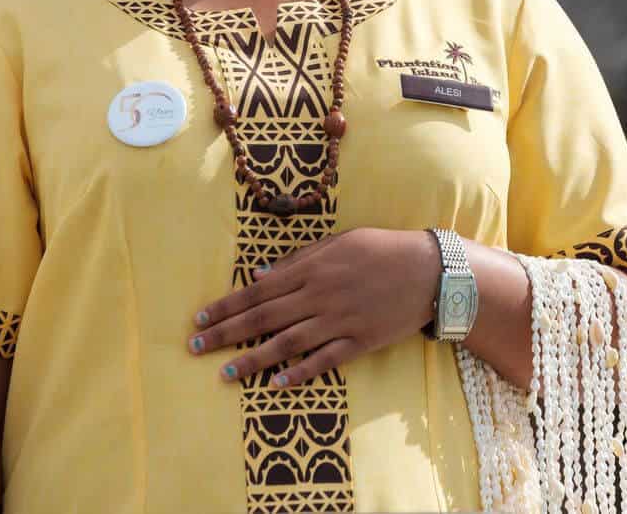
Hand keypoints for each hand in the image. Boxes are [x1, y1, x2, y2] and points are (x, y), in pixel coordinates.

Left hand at [188, 227, 439, 387]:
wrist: (431, 270)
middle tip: (195, 348)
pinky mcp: (360, 341)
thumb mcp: (342, 241)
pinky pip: (324, 360)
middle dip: (225, 333)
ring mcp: (340, 320)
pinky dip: (299, 373)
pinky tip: (276, 384)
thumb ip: (300, 259)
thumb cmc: (384, 249)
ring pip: (287, 343)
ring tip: (225, 373)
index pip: (258, 289)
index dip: (225, 305)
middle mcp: (321, 295)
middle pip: (264, 318)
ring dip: (253, 359)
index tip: (198, 318)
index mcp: (314, 267)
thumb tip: (260, 275)